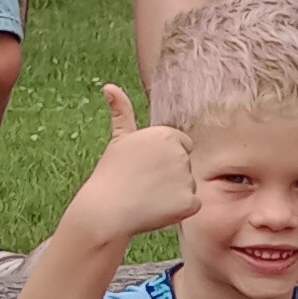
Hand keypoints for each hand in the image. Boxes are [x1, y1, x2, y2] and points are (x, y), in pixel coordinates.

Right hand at [73, 81, 200, 246]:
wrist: (105, 210)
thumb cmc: (110, 174)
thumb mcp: (118, 140)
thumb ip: (122, 112)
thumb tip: (109, 87)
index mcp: (166, 134)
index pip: (182, 146)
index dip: (164, 159)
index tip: (146, 168)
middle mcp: (180, 153)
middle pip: (185, 166)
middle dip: (170, 176)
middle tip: (144, 183)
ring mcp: (186, 178)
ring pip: (188, 186)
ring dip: (173, 194)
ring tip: (146, 197)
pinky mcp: (189, 201)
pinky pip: (192, 206)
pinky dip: (178, 211)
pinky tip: (156, 210)